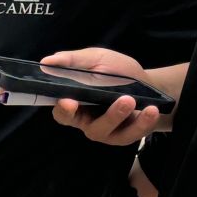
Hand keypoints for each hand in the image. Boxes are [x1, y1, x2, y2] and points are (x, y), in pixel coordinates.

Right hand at [40, 48, 173, 144]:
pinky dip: (142, 123)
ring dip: (122, 117)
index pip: (62, 113)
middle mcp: (87, 121)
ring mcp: (106, 131)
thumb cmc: (116, 72)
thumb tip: (46, 61)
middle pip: (88, 126)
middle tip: (123, 100)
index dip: (63, 110)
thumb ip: (72, 61)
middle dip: (106, 116)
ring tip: (134, 100)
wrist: (148, 84)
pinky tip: (150, 110)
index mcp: (75, 104)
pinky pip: (131, 134)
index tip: (68, 102)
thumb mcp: (97, 59)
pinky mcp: (125, 137)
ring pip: (109, 131)